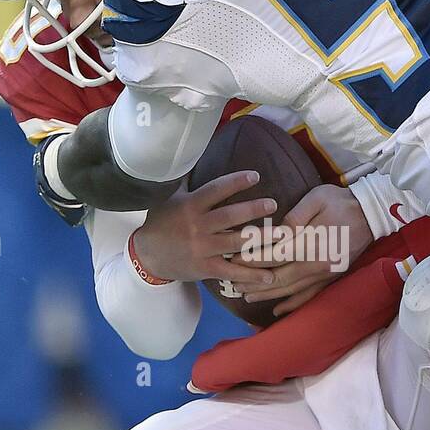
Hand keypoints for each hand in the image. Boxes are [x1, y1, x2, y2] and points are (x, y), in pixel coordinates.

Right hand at [131, 170, 278, 284]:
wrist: (147, 255)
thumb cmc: (162, 222)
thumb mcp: (170, 198)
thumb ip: (187, 181)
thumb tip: (195, 153)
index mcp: (190, 205)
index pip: (216, 190)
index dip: (236, 182)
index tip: (255, 176)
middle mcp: (197, 226)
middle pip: (230, 216)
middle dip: (253, 209)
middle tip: (274, 204)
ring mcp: (202, 248)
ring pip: (236, 243)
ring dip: (261, 238)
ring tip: (282, 234)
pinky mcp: (204, 268)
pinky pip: (231, 271)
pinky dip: (251, 275)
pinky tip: (270, 276)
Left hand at [228, 183, 373, 315]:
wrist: (371, 214)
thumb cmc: (340, 202)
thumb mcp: (317, 199)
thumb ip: (295, 216)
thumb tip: (276, 232)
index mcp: (310, 244)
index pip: (274, 256)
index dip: (252, 260)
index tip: (233, 260)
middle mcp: (316, 265)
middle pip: (279, 278)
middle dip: (254, 282)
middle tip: (233, 284)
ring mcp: (324, 274)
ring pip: (291, 290)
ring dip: (268, 295)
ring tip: (247, 297)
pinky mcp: (330, 278)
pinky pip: (309, 296)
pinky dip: (292, 304)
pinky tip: (278, 310)